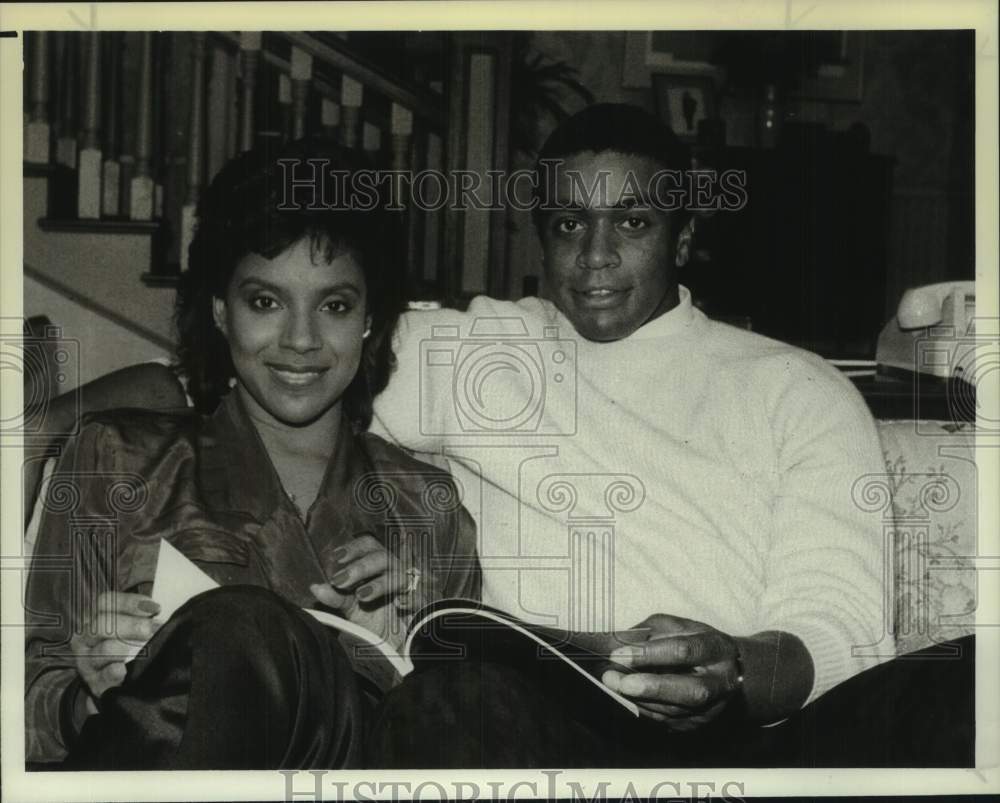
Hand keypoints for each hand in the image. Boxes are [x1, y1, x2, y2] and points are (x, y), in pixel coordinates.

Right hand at [70, 591, 162, 701]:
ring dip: (125, 647)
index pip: (106, 601)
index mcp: (96, 617)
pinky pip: (102, 676)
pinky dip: (114, 672)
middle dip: (131, 625)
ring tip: (144, 650)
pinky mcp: (94, 683)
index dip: (130, 602)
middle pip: (102, 624)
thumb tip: (161, 611)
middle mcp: (88, 637)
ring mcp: (88, 661)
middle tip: (152, 630)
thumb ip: (142, 617)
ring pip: (103, 649)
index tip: (155, 608)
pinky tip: (124, 670)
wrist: (113, 682)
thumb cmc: (127, 646)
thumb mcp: (129, 628)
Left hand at [310, 534, 419, 650]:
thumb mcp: (352, 609)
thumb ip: (336, 597)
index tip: (337, 557)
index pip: (369, 546)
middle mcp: (394, 572)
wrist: (397, 646)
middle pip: (382, 557)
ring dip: (380, 584)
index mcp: (378, 567)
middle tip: (340, 580)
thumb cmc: (376, 619)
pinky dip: (410, 598)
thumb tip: (315, 587)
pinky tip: (399, 604)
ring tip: (362, 596)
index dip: (355, 548)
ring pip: (399, 575)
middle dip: (361, 567)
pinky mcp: (422, 605)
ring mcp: (409, 588)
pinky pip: (419, 596)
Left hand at [601, 613, 742, 730]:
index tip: (618, 653)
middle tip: (614, 680)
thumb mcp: (679, 626)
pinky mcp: (699, 723)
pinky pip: (667, 721)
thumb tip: (618, 642)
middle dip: (647, 687)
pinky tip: (627, 696)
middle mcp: (720, 682)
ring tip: (613, 685)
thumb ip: (651, 631)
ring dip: (638, 699)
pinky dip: (643, 708)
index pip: (683, 651)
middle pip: (687, 690)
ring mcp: (712, 708)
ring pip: (673, 711)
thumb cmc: (698, 642)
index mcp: (716, 649)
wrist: (730, 670)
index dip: (649, 653)